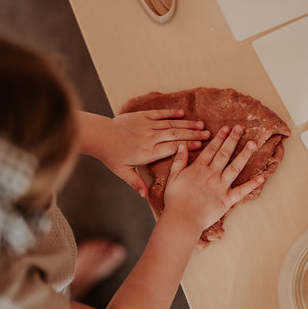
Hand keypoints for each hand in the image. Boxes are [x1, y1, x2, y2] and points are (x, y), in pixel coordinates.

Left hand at [79, 110, 209, 196]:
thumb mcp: (123, 172)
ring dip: (187, 124)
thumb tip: (145, 196)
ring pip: (171, 124)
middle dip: (193, 135)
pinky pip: (159, 113)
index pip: (173, 148)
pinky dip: (171, 113)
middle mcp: (151, 138)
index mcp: (149, 152)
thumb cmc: (111, 155)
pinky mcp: (142, 116)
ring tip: (201, 125)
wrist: (99, 136)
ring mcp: (147, 125)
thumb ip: (136, 182)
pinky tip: (182, 113)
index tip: (201, 147)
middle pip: (176, 135)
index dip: (187, 147)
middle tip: (208, 135)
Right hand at [163, 125, 264, 232]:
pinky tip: (261, 177)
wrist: (182, 218)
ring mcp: (221, 186)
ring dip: (244, 155)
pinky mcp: (227, 200)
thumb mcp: (173, 177)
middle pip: (224, 153)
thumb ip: (179, 160)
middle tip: (241, 128)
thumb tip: (182, 146)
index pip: (211, 149)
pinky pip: (241, 191)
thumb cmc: (175, 200)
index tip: (227, 128)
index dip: (219, 138)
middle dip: (233, 139)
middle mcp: (212, 174)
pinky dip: (252, 185)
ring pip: (235, 167)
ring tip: (252, 144)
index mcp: (199, 168)